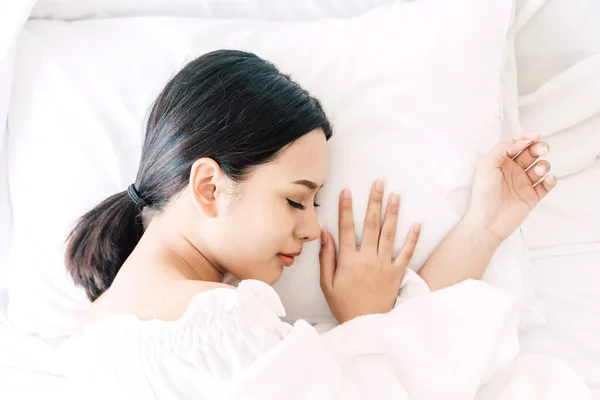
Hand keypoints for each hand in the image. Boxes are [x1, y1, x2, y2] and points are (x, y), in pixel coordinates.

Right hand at [319, 180, 420, 323]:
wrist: (366, 325)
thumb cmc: (343, 304)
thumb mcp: (327, 284)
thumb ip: (327, 257)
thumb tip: (326, 234)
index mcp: (349, 260)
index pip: (346, 228)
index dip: (346, 208)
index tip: (347, 191)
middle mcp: (368, 258)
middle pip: (371, 224)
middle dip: (374, 201)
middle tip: (379, 182)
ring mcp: (384, 265)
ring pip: (389, 234)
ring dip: (393, 213)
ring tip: (396, 195)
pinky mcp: (397, 273)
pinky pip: (406, 253)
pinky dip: (412, 239)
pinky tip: (417, 224)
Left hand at [466, 131, 556, 241]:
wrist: (487, 221)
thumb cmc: (483, 192)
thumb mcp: (487, 164)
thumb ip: (503, 148)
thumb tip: (523, 140)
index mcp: (501, 162)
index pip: (517, 143)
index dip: (527, 137)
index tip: (536, 136)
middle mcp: (513, 171)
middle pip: (531, 153)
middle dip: (539, 148)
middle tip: (541, 149)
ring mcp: (523, 183)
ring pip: (541, 167)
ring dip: (543, 165)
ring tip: (537, 171)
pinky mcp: (532, 197)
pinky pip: (547, 185)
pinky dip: (550, 179)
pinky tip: (546, 179)